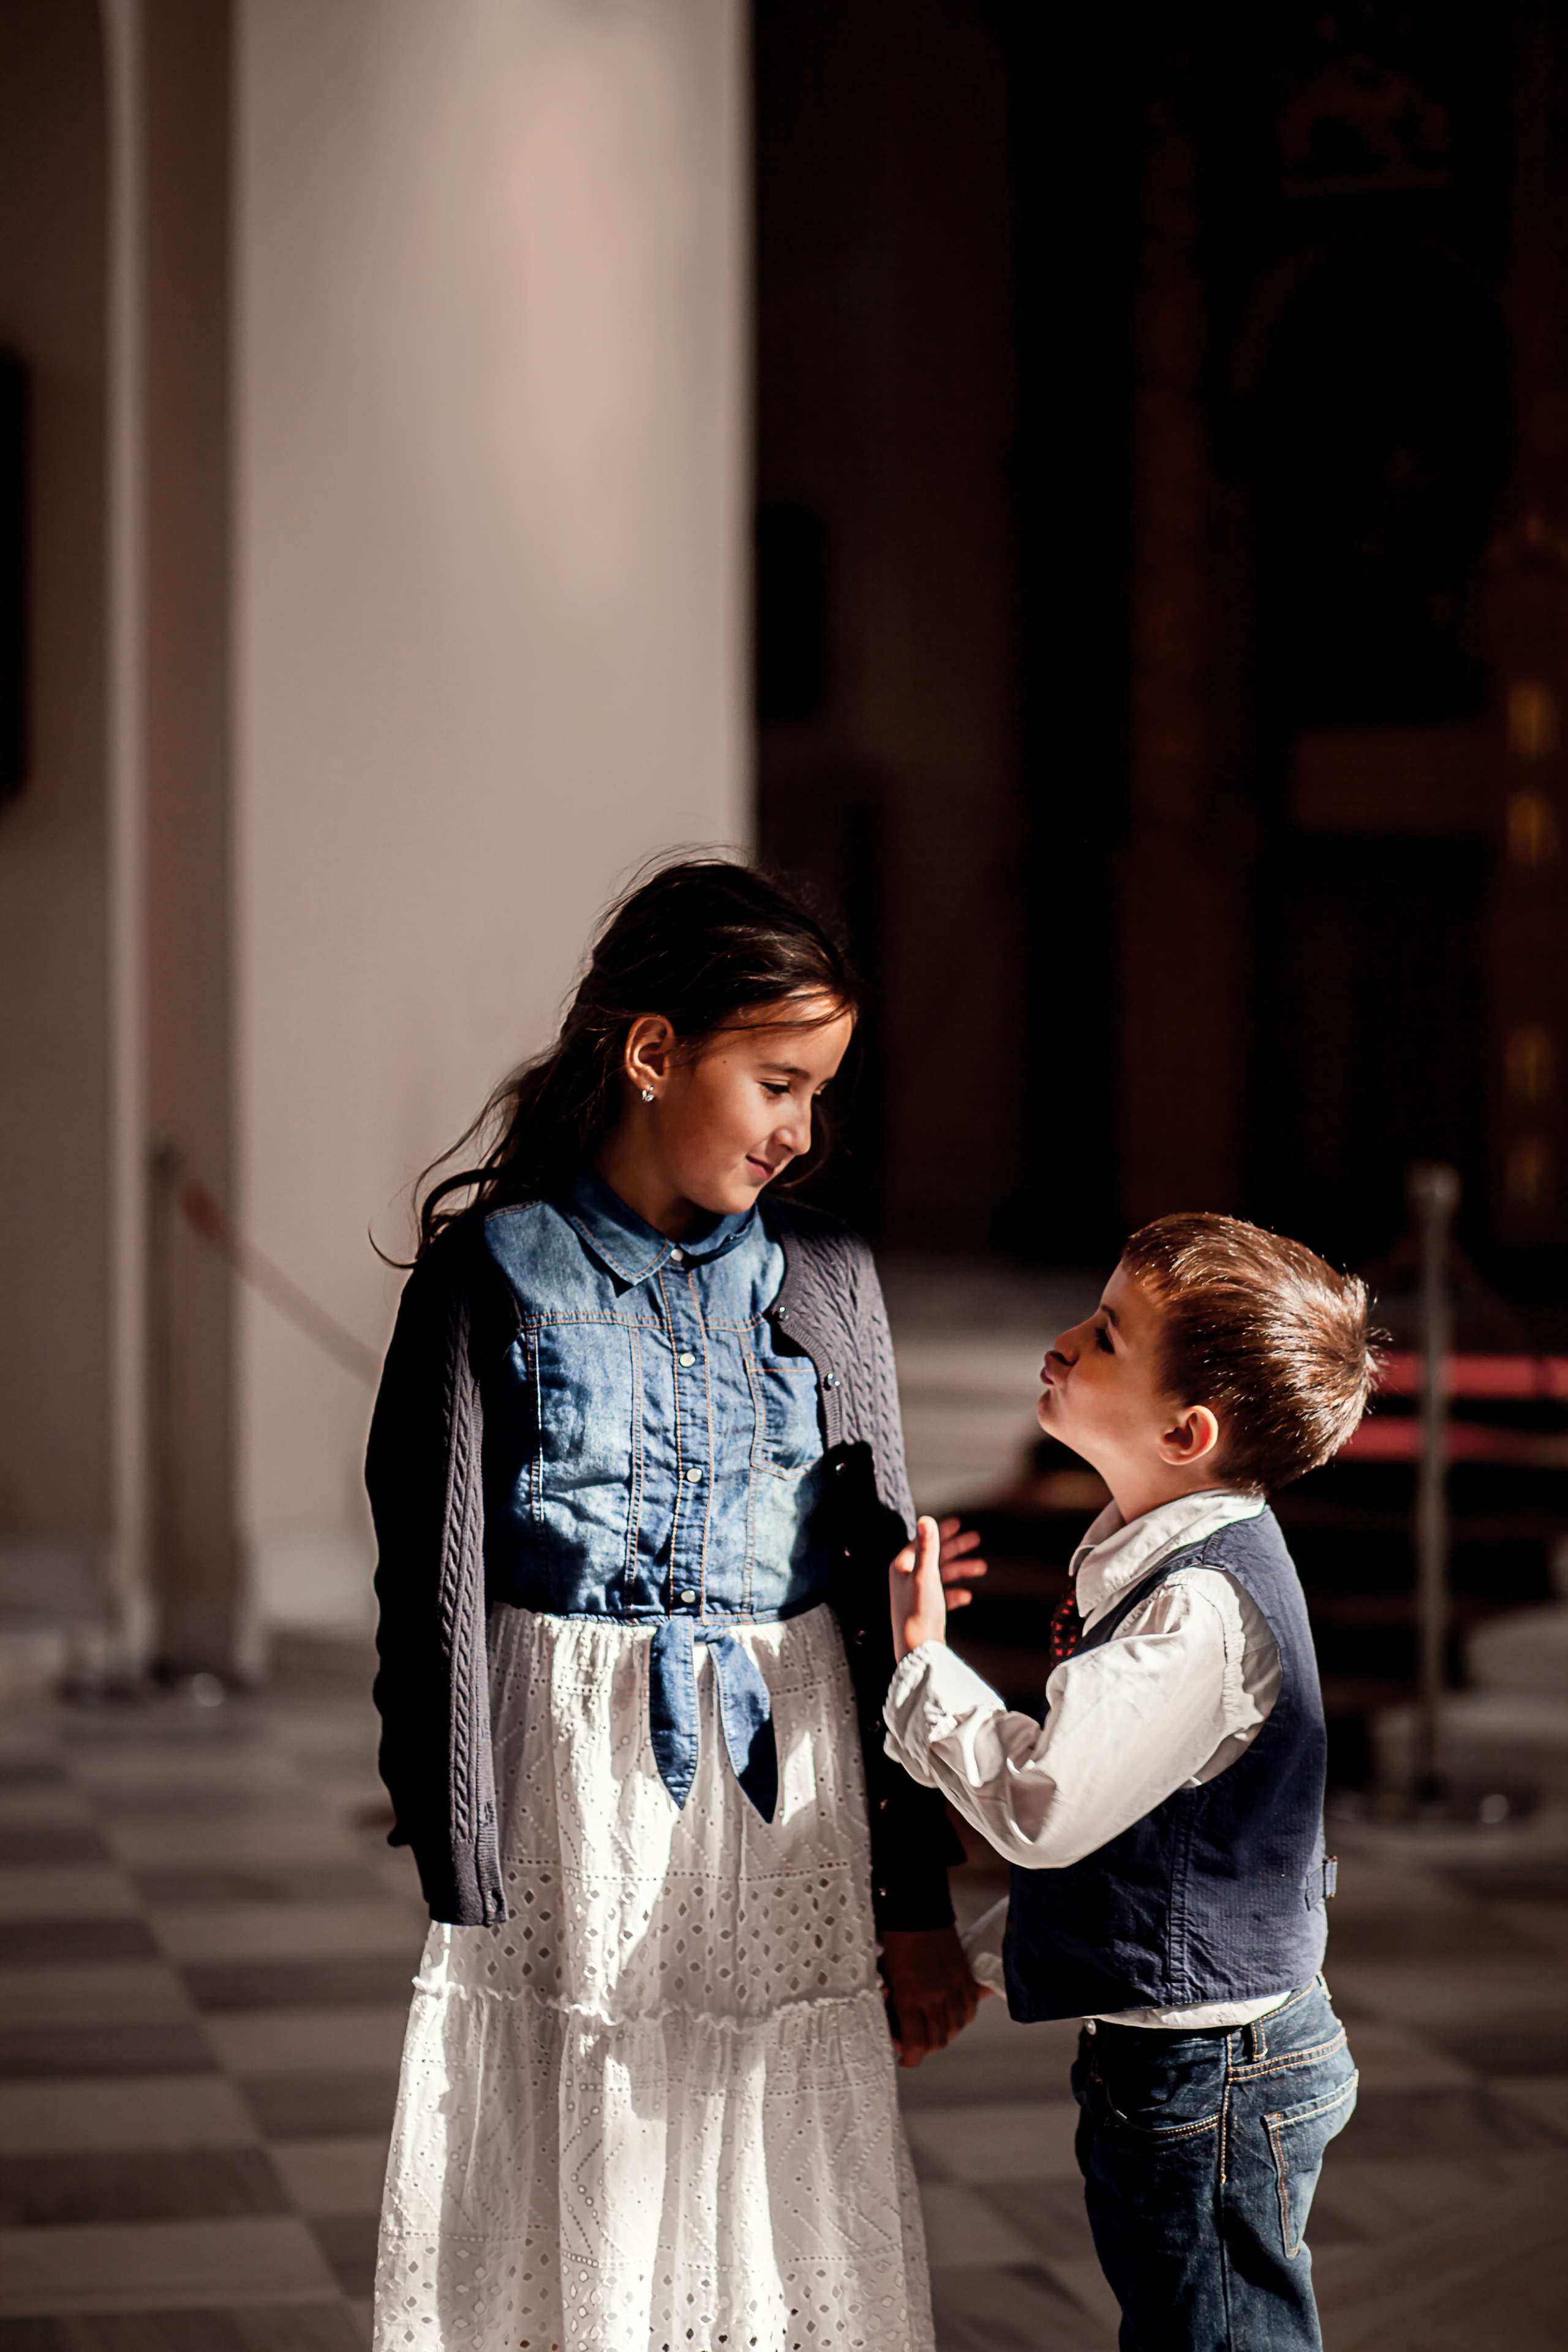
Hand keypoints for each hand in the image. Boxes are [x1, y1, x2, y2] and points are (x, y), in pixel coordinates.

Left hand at [880, 1926, 981, 2066]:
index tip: (904, 2059)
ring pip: (956, 2027)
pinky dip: (961, 2016)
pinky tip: (949, 2014)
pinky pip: (969, 2008)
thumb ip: (891, 2004)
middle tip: (914, 2042)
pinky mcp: (964, 1975)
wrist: (915, 1907)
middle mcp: (934, 1996)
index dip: (910, 2059)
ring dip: (944, 2033)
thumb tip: (895, 2027)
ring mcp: (953, 1986)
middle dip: (924, 2048)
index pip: (916, 2045)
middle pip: (938, 2041)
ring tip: (931, 2028)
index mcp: (909, 1997)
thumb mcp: (883, 1975)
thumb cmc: (891, 1939)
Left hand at [890, 1515, 985, 1661]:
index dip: (941, 1531)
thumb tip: (926, 1519)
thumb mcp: (925, 1575)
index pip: (922, 1541)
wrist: (917, 1651)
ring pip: (940, 1575)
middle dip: (956, 1548)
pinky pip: (941, 1596)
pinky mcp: (923, 1610)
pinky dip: (954, 1593)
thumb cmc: (918, 1612)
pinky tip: (966, 1596)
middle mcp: (905, 1578)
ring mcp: (914, 1595)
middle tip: (976, 1538)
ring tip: (982, 1567)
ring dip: (960, 1569)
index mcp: (902, 1566)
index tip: (959, 1523)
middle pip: (934, 1556)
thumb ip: (927, 1547)